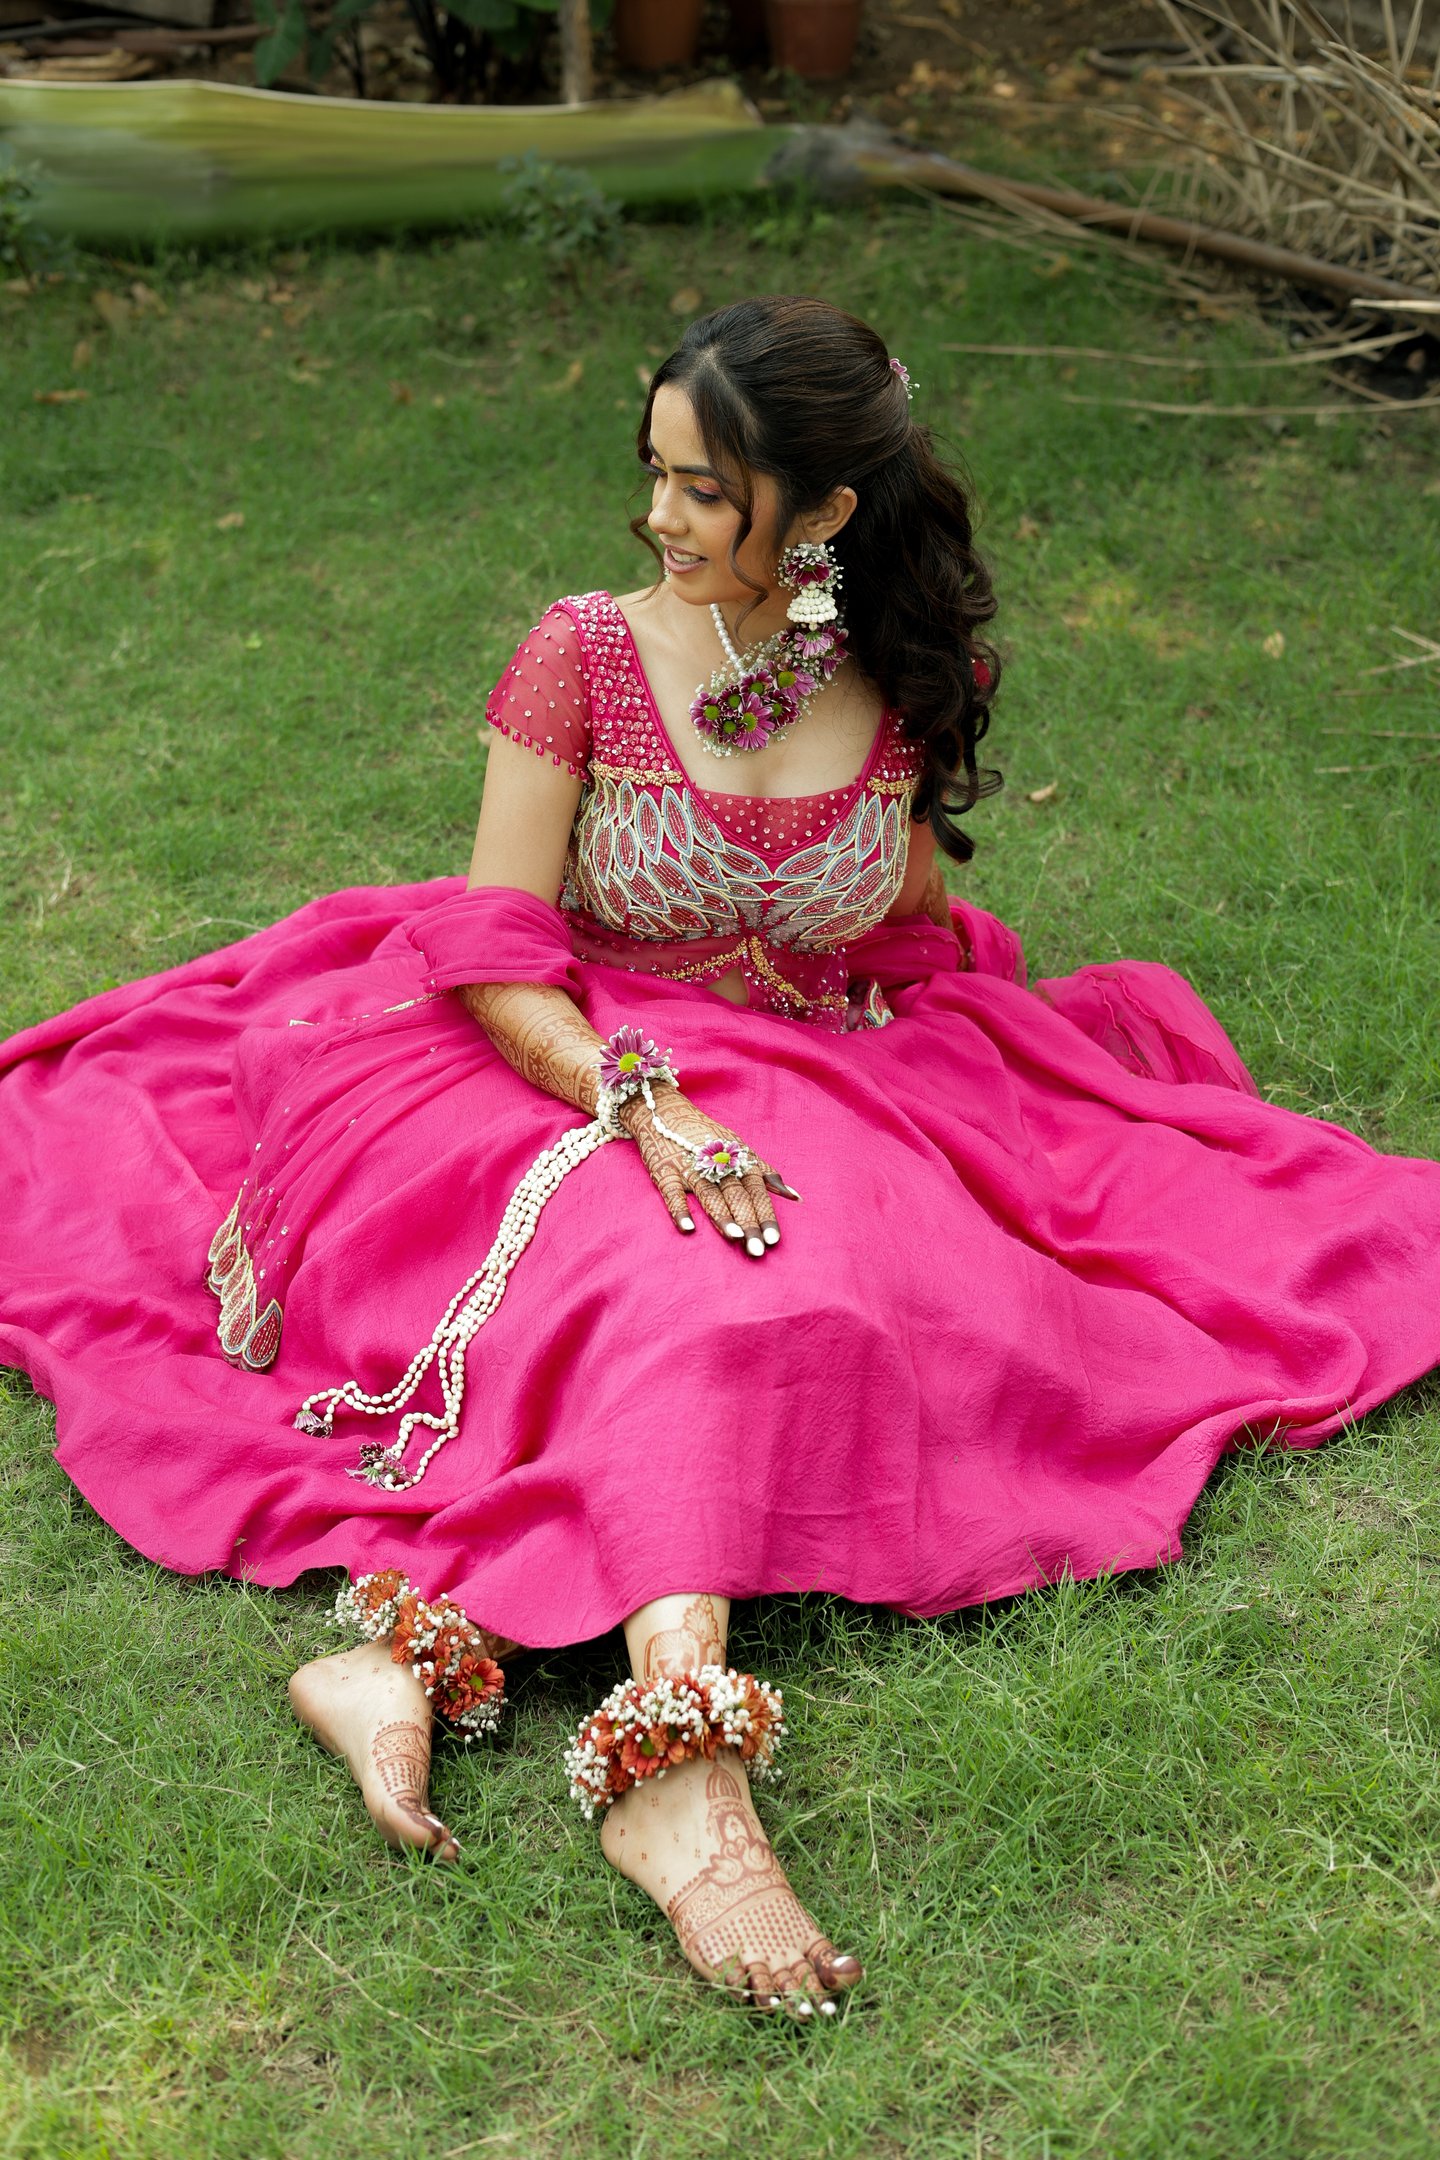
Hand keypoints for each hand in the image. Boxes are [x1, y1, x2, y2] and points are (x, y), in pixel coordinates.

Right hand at [617, 1082, 799, 1257]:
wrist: (665, 1112)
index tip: (774, 1240)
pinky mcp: (664, 1171)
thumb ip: (765, 1173)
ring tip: (735, 1237)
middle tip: (757, 1250)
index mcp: (737, 1159)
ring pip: (709, 1194)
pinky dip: (679, 1209)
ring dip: (722, 1216)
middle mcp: (716, 1163)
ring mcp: (689, 1167)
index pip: (756, 1191)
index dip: (765, 1215)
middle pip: (736, 1196)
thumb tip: (794, 1197)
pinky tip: (688, 1228)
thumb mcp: (739, 1148)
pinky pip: (671, 1192)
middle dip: (748, 1223)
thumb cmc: (708, 1137)